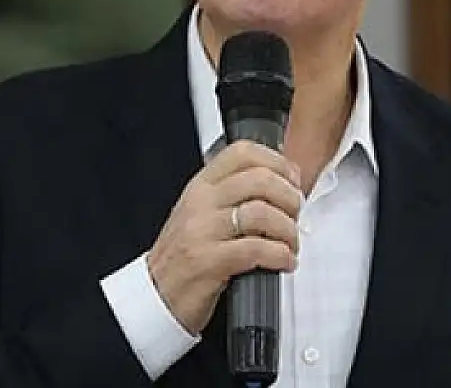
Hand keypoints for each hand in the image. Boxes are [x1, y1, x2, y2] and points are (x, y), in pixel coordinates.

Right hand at [146, 139, 303, 334]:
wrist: (155, 297)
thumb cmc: (182, 258)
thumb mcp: (200, 215)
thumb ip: (232, 196)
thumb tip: (279, 185)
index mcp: (200, 186)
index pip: (242, 153)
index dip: (277, 162)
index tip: (292, 180)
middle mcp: (200, 203)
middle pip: (259, 179)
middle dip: (290, 198)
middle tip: (295, 215)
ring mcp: (202, 231)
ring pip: (261, 212)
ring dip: (288, 230)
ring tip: (290, 243)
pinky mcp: (208, 261)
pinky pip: (255, 249)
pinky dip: (279, 255)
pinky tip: (284, 261)